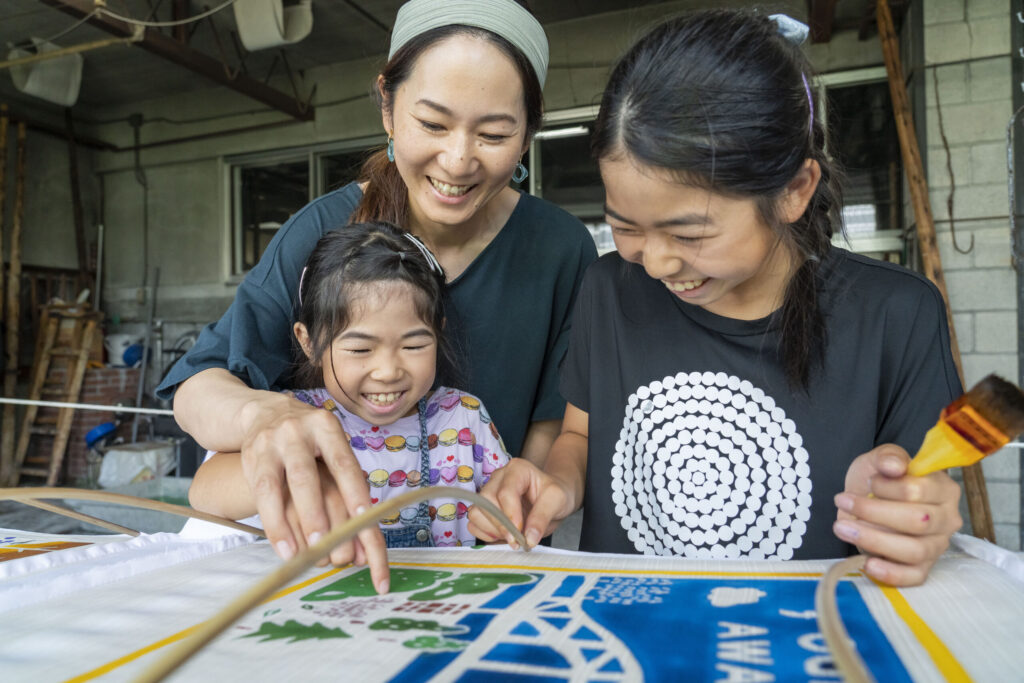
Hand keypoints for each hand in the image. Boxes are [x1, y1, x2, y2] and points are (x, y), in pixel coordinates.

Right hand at [239, 393, 388, 591]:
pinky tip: (282, 547)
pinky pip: (260, 495)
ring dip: (287, 523)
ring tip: (299, 555)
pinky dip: (272, 524)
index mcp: (327, 428)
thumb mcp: (331, 447)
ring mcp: (271, 444)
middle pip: (306, 476)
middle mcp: (298, 432)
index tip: (363, 519)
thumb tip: (367, 528)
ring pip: (275, 486)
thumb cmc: (312, 442)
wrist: (266, 412)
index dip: (353, 491)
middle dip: (314, 512)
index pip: (343, 463)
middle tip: (325, 544)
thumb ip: (347, 481)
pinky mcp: (251, 457)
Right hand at [467, 458, 576, 548]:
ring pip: (476, 512)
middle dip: (501, 525)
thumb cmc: (555, 494)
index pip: (505, 493)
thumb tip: (528, 539)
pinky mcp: (484, 508)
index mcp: (517, 469)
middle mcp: (498, 478)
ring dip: (492, 530)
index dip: (511, 516)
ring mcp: (489, 492)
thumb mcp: (557, 500)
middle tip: (518, 540)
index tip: (521, 533)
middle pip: (487, 502)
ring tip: (511, 537)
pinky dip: (484, 534)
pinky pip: (473, 523)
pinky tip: (502, 536)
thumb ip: (542, 518)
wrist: (553, 500)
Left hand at [833, 443, 962, 586]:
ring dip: (873, 539)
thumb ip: (888, 456)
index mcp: (944, 489)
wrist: (868, 499)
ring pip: (914, 550)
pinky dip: (891, 574)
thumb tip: (895, 467)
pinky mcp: (923, 567)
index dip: (888, 487)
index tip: (868, 482)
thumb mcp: (879, 460)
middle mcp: (947, 520)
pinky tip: (867, 564)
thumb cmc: (879, 479)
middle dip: (874, 512)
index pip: (919, 490)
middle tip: (842, 502)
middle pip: (918, 521)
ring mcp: (937, 546)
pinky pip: (914, 577)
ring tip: (841, 528)